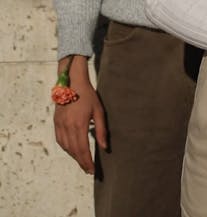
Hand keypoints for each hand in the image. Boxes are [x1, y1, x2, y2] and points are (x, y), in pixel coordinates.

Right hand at [53, 56, 106, 173]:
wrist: (72, 82)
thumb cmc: (88, 95)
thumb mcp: (98, 111)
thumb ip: (101, 130)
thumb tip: (104, 147)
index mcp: (79, 124)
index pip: (83, 149)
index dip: (87, 162)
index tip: (92, 170)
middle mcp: (68, 126)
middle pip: (74, 151)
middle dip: (81, 162)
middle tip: (88, 170)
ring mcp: (60, 125)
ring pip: (66, 147)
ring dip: (74, 156)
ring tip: (82, 162)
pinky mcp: (56, 122)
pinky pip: (60, 140)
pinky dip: (66, 148)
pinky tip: (72, 150)